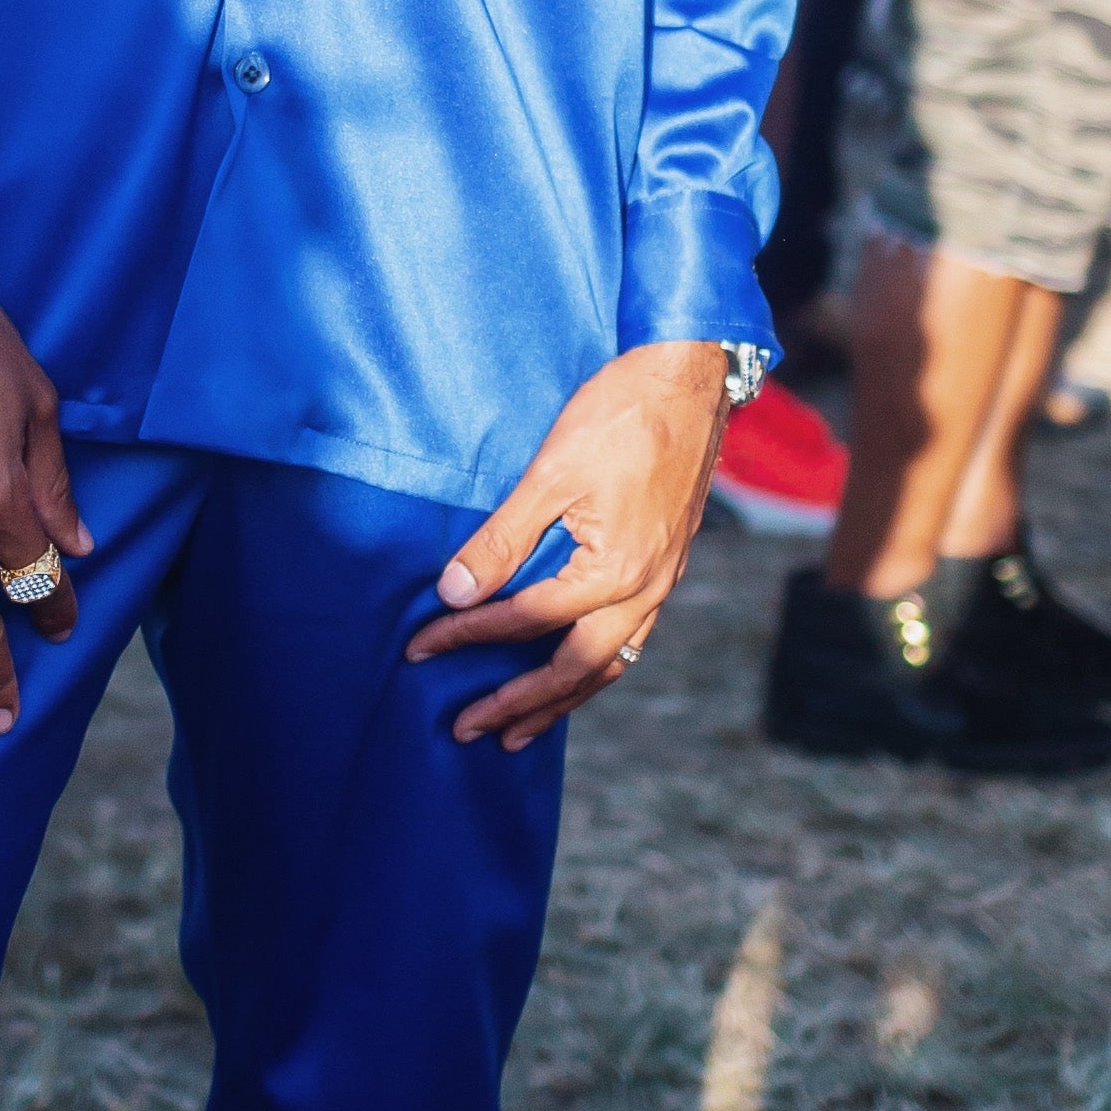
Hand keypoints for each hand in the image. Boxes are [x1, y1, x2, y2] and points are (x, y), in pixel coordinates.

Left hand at [406, 341, 731, 750]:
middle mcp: (645, 591)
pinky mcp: (667, 568)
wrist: (691, 379)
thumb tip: (454, 590)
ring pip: (609, 664)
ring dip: (560, 701)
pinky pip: (629, 640)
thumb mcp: (550, 473)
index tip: (420, 646)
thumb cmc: (619, 416)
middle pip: (574, 670)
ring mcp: (662, 583)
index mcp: (615, 571)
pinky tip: (570, 672)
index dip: (466, 635)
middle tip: (465, 728)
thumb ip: (503, 539)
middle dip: (517, 704)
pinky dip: (593, 668)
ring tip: (517, 731)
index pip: (524, 619)